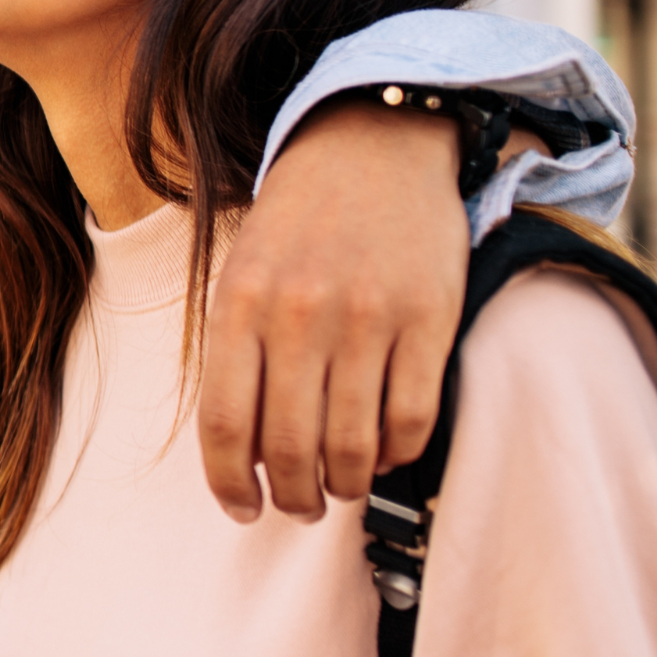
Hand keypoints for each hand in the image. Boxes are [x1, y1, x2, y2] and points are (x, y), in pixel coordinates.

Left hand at [199, 101, 471, 522]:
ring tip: (338, 487)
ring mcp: (369, 319)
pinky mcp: (430, 320)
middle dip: (293, 497)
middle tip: (298, 506)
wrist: (371, 148)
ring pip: (353, 446)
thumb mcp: (241, 275)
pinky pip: (412, 420)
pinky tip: (382, 451)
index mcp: (240, 305)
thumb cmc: (296, 225)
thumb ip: (237, 355)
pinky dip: (395, 453)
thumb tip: (242, 453)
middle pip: (290, 448)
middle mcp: (300, 315)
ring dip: (344, 486)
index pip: (226, 424)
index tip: (242, 509)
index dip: (230, 483)